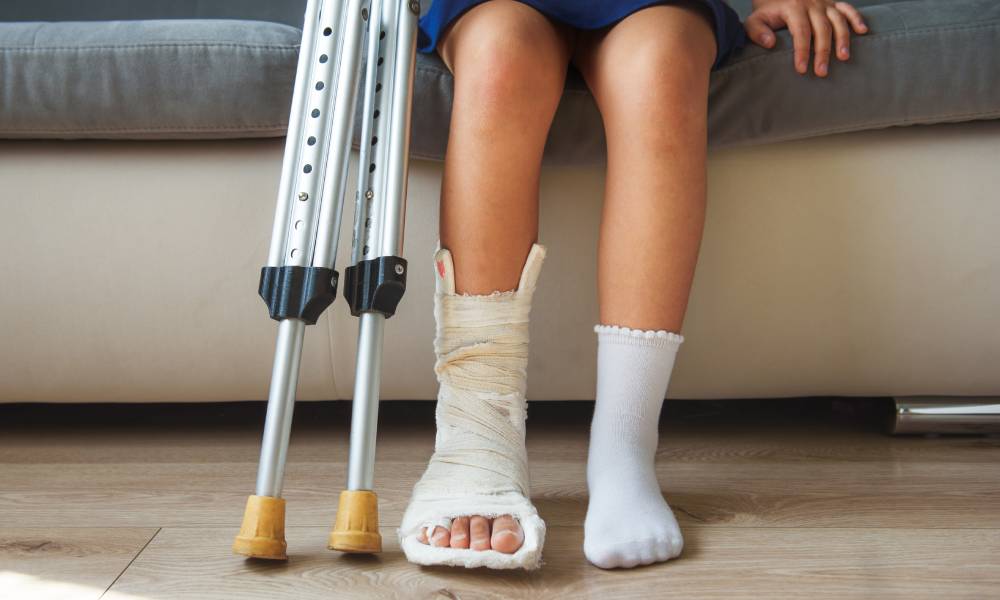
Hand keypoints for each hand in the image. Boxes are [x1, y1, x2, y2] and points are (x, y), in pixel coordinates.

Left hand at [745, 0, 867, 76]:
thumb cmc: (767, 9)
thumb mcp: (755, 19)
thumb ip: (757, 31)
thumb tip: (770, 43)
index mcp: (793, 7)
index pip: (800, 32)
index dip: (802, 51)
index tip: (802, 69)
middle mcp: (812, 3)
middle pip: (821, 29)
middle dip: (822, 52)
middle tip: (822, 72)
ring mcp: (824, 2)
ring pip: (837, 20)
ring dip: (842, 39)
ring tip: (843, 58)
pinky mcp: (833, 2)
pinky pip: (847, 8)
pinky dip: (856, 18)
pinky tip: (862, 31)